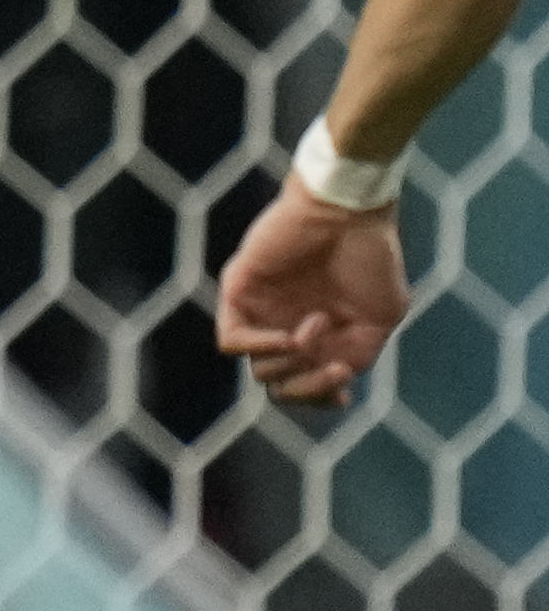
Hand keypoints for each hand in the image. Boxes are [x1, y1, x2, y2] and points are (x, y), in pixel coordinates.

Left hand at [216, 176, 409, 407]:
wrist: (349, 212)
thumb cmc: (370, 258)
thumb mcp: (379, 318)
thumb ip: (357, 353)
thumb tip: (331, 375)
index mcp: (318, 337)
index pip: (304, 388)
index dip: (322, 399)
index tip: (344, 391)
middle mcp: (286, 327)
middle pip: (281, 387)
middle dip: (311, 386)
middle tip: (337, 362)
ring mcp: (261, 311)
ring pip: (260, 371)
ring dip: (295, 362)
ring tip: (317, 325)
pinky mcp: (239, 291)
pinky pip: (230, 341)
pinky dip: (261, 349)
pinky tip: (290, 337)